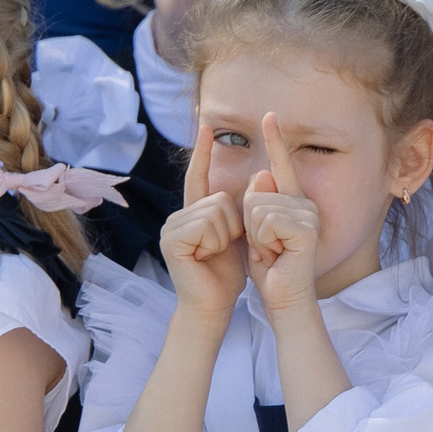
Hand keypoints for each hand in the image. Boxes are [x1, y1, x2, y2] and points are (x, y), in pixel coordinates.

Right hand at [159, 128, 249, 319]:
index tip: (207, 125)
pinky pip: (207, 225)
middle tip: (225, 248)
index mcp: (194, 212)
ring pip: (215, 210)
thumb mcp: (240, 236)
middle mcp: (178, 215)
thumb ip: (244, 209)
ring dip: (226, 236)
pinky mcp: (171, 239)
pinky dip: (215, 242)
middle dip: (234, 224)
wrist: (212, 306)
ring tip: (215, 255)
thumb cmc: (226, 275)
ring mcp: (171, 226)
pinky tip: (206, 258)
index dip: (203, 152)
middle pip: (219, 196)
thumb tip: (261, 171)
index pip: (199, 176)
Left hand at [241, 114, 323, 315]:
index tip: (269, 114)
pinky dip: (263, 241)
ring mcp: (308, 215)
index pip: (281, 165)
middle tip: (265, 247)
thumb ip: (256, 204)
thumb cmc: (270, 269)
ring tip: (271, 252)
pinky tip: (276, 255)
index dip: (275, 140)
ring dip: (255, 235)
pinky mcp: (306, 228)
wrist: (283, 299)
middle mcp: (304, 203)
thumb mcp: (256, 232)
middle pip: (256, 191)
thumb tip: (262, 175)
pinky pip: (266, 220)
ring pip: (258, 206)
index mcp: (293, 201)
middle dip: (249, 224)